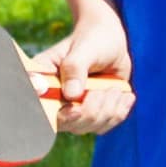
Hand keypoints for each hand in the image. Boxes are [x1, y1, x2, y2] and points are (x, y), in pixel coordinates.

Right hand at [34, 9, 133, 136]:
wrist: (110, 41)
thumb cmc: (92, 40)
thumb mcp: (83, 49)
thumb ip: (74, 69)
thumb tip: (71, 95)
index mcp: (44, 82)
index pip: (41, 107)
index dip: (57, 114)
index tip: (75, 108)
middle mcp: (55, 100)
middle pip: (68, 123)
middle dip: (91, 108)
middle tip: (104, 88)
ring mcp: (74, 109)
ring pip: (89, 126)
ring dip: (108, 107)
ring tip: (114, 88)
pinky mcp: (92, 115)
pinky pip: (105, 126)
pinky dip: (119, 111)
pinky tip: (124, 96)